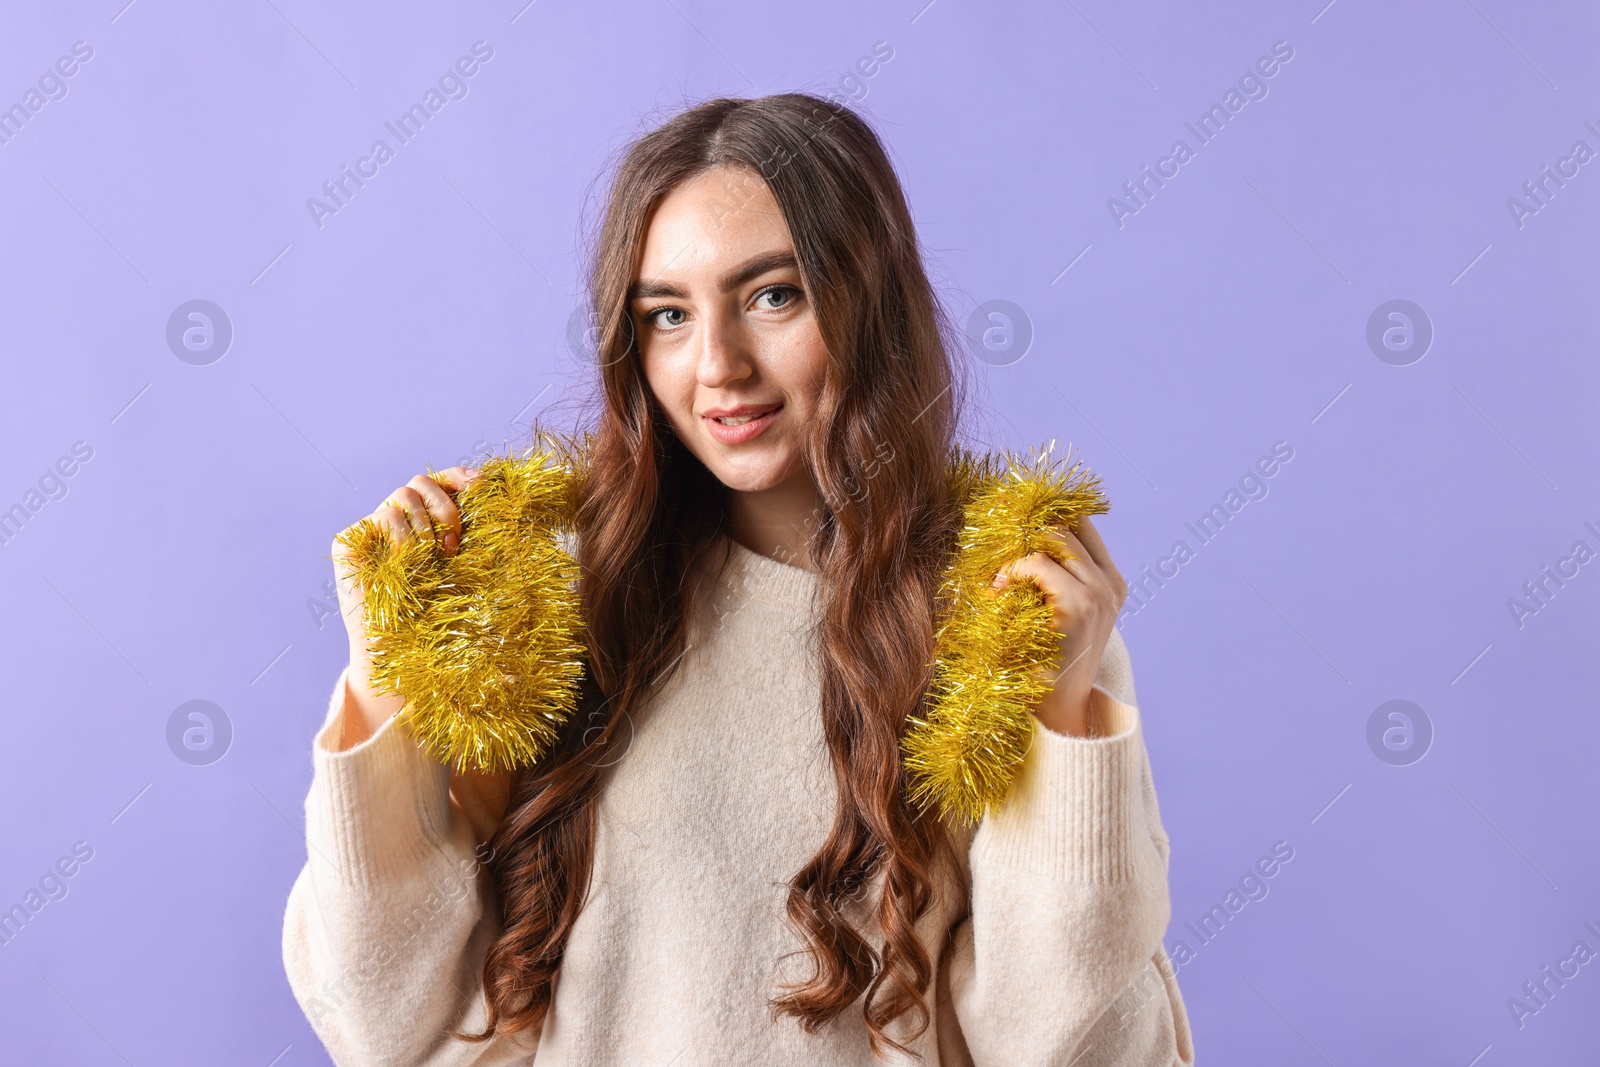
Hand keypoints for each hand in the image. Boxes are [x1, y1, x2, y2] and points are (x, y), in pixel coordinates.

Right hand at [329, 465, 481, 749]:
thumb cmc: (433, 624)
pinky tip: (406, 563)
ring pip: (402, 495)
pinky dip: (401, 536)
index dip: (459, 477)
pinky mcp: (349, 540)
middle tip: (453, 544)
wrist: (395, 654)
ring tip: (429, 560)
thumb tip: (524, 521)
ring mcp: (371, 529)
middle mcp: (396, 521)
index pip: (440, 484)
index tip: (482, 484)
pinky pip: (382, 516)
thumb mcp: (464, 580)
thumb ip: (477, 550)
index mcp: (424, 525)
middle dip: (444, 506)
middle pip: (421, 482)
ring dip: (424, 525)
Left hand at [990, 516, 1128, 737]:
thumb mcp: (1055, 611)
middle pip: (1064, 526)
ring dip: (1016, 550)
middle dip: (1025, 529)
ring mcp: (1098, 594)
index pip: (1082, 522)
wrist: (1056, 709)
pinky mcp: (1077, 607)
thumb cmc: (1045, 659)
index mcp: (1110, 581)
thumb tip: (1017, 531)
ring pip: (1052, 538)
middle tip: (995, 546)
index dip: (1045, 512)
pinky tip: (998, 592)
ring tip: (997, 576)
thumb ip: (1051, 575)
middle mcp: (1109, 584)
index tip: (1011, 517)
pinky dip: (1011, 571)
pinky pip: (1037, 564)